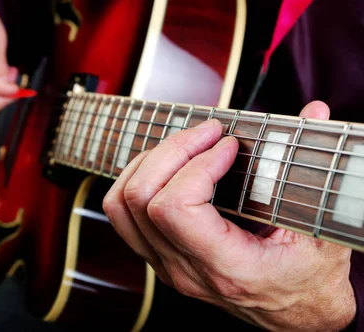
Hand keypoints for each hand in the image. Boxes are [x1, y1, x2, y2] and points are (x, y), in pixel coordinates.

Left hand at [103, 101, 355, 330]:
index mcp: (227, 268)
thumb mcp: (321, 230)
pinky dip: (136, 180)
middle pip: (142, 199)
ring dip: (147, 163)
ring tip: (184, 144)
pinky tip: (166, 165)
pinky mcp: (159, 258)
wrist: (297, 315)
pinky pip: (124, 217)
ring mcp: (166, 266)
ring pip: (121, 206)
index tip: (228, 145)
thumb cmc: (310, 278)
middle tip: (208, 132)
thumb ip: (312, 173)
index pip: (175, 208)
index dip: (196, 164)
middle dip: (172, 151)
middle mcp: (185, 270)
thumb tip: (312, 113)